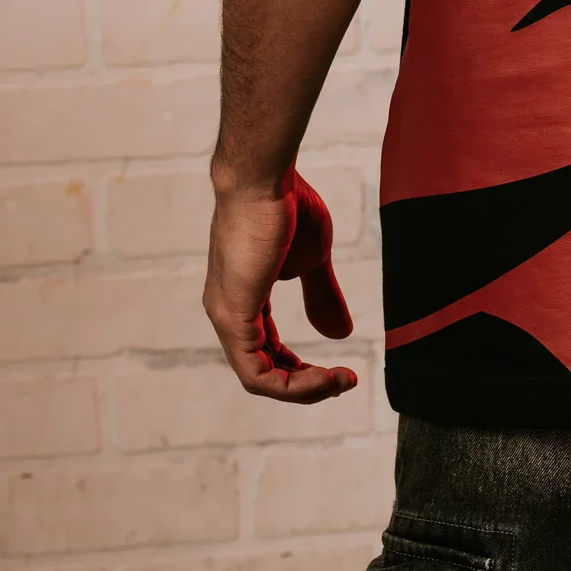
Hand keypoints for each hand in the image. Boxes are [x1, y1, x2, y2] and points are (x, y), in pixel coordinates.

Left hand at [203, 168, 357, 403]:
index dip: (302, 367)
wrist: (265, 179)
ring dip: (304, 390)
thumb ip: (322, 296)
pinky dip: (292, 384)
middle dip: (307, 385)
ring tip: (339, 382)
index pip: (267, 351)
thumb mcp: (313, 259)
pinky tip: (323, 375)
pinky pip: (256, 373)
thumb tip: (340, 335)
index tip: (340, 369)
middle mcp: (228, 313)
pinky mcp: (231, 317)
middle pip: (263, 372)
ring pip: (259, 380)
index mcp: (244, 300)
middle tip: (344, 381)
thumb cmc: (285, 206)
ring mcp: (226, 317)